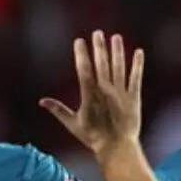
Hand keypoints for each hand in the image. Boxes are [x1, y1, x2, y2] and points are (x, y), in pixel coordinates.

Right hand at [40, 30, 143, 156]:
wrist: (116, 148)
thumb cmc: (93, 137)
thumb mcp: (72, 124)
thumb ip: (58, 110)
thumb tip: (41, 101)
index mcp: (89, 96)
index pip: (84, 70)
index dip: (81, 54)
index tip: (79, 41)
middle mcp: (105, 92)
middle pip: (101, 65)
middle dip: (99, 48)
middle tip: (97, 33)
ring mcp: (120, 94)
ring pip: (119, 68)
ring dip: (117, 52)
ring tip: (116, 37)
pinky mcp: (134, 98)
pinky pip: (136, 78)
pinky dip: (138, 65)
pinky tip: (139, 52)